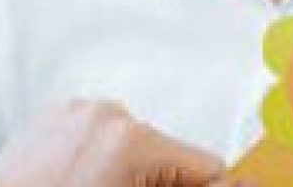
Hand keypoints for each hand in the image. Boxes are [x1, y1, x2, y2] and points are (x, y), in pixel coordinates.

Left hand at [0, 101, 236, 186]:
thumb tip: (238, 185)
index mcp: (132, 140)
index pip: (207, 167)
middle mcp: (107, 114)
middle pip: (170, 157)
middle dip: (163, 186)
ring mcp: (77, 113)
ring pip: (136, 150)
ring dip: (133, 176)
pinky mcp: (54, 118)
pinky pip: (100, 140)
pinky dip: (102, 165)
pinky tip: (84, 186)